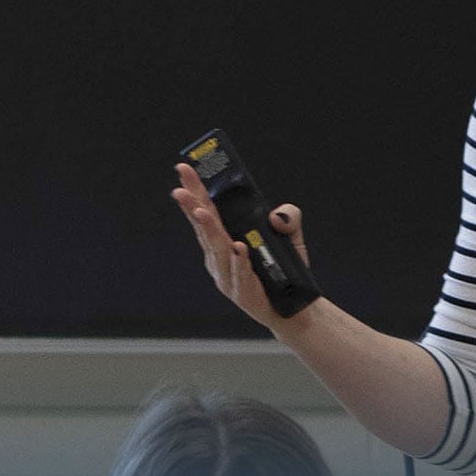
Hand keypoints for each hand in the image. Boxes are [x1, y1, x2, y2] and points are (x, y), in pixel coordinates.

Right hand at [171, 162, 314, 327]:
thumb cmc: (284, 270)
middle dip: (192, 206)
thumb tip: (275, 215)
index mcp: (224, 240)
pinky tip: (238, 248)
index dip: (195, 191)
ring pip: (218, 249)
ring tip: (202, 211)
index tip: (184, 170)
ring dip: (209, 229)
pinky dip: (239, 261)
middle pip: (205, 228)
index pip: (206, 211)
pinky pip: (241, 274)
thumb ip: (288, 217)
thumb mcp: (291, 236)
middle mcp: (220, 257)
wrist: (295, 306)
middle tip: (180, 190)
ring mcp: (228, 276)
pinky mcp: (243, 293)